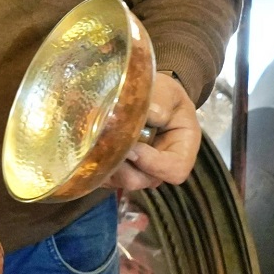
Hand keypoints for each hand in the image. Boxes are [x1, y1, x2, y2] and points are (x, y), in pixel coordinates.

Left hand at [106, 72, 199, 192]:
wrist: (149, 96)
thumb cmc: (164, 95)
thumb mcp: (168, 93)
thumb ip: (160, 104)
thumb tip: (141, 115)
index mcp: (182, 150)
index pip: (174, 170)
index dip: (153, 163)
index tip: (134, 145)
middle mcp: (160, 168)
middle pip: (144, 180)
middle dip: (125, 165)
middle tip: (108, 142)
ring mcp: (138, 171)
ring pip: (122, 180)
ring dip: (108, 164)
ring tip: (98, 140)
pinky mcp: (118, 170)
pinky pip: (106, 177)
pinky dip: (97, 165)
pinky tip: (92, 145)